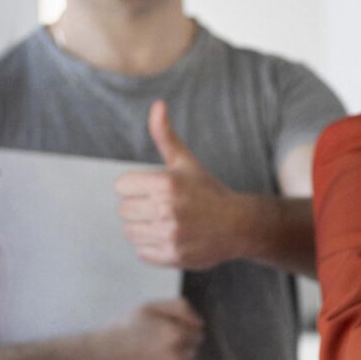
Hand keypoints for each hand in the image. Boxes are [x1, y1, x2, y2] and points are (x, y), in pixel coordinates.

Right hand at [88, 297, 203, 359]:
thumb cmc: (121, 333)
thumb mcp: (148, 308)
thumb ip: (180, 308)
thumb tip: (200, 324)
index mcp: (174, 335)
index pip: (197, 336)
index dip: (181, 335)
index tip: (164, 338)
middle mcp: (175, 359)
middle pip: (193, 355)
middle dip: (179, 351)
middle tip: (154, 351)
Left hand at [115, 101, 250, 270]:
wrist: (239, 225)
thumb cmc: (208, 191)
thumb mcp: (186, 162)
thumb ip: (166, 136)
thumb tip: (157, 105)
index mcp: (166, 182)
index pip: (121, 186)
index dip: (136, 188)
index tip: (155, 190)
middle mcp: (167, 209)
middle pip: (123, 210)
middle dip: (139, 208)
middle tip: (162, 207)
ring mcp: (170, 234)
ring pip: (130, 232)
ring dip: (143, 228)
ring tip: (165, 222)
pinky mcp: (173, 255)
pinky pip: (141, 251)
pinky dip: (151, 246)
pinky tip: (170, 237)